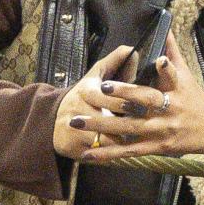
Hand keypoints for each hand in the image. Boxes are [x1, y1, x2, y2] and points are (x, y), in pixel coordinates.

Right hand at [53, 44, 136, 158]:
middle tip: (147, 124)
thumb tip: (131, 49)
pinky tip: (124, 151)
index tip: (149, 103)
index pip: (110, 96)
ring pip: (104, 139)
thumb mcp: (96, 75)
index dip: (130, 100)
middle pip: (108, 120)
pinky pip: (97, 154)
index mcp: (86, 90)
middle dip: (129, 123)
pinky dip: (111, 155)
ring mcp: (75, 131)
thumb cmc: (85, 96)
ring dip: (121, 141)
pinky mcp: (73, 148)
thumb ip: (114, 62)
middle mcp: (78, 110)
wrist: (54, 119)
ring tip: (138, 139)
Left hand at [66, 35, 203, 164]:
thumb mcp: (187, 75)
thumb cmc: (195, 98)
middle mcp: (170, 109)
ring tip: (77, 120)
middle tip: (97, 88)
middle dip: (121, 95)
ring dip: (101, 124)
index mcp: (178, 89)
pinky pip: (128, 151)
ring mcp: (162, 130)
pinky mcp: (157, 147)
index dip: (166, 68)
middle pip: (144, 102)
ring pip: (128, 128)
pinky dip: (108, 153)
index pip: (173, 76)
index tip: (158, 60)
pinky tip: (88, 152)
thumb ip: (172, 53)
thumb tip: (165, 29)